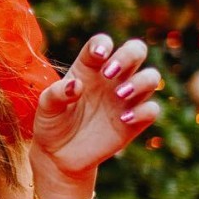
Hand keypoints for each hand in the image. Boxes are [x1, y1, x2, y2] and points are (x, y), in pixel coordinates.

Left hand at [31, 34, 161, 181]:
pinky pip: (152, 109)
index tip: (98, 55)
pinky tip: (124, 118)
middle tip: (109, 72)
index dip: (103, 43)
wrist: (59, 155)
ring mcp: (125, 99)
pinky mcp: (134, 122)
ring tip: (119, 94)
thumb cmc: (52, 123)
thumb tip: (76, 85)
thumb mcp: (46, 108)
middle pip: (136, 50)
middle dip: (129, 55)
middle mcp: (112, 78)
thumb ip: (56, 93)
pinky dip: (144, 111)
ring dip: (141, 81)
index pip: (102, 44)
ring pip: (151, 77)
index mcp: (89, 68)